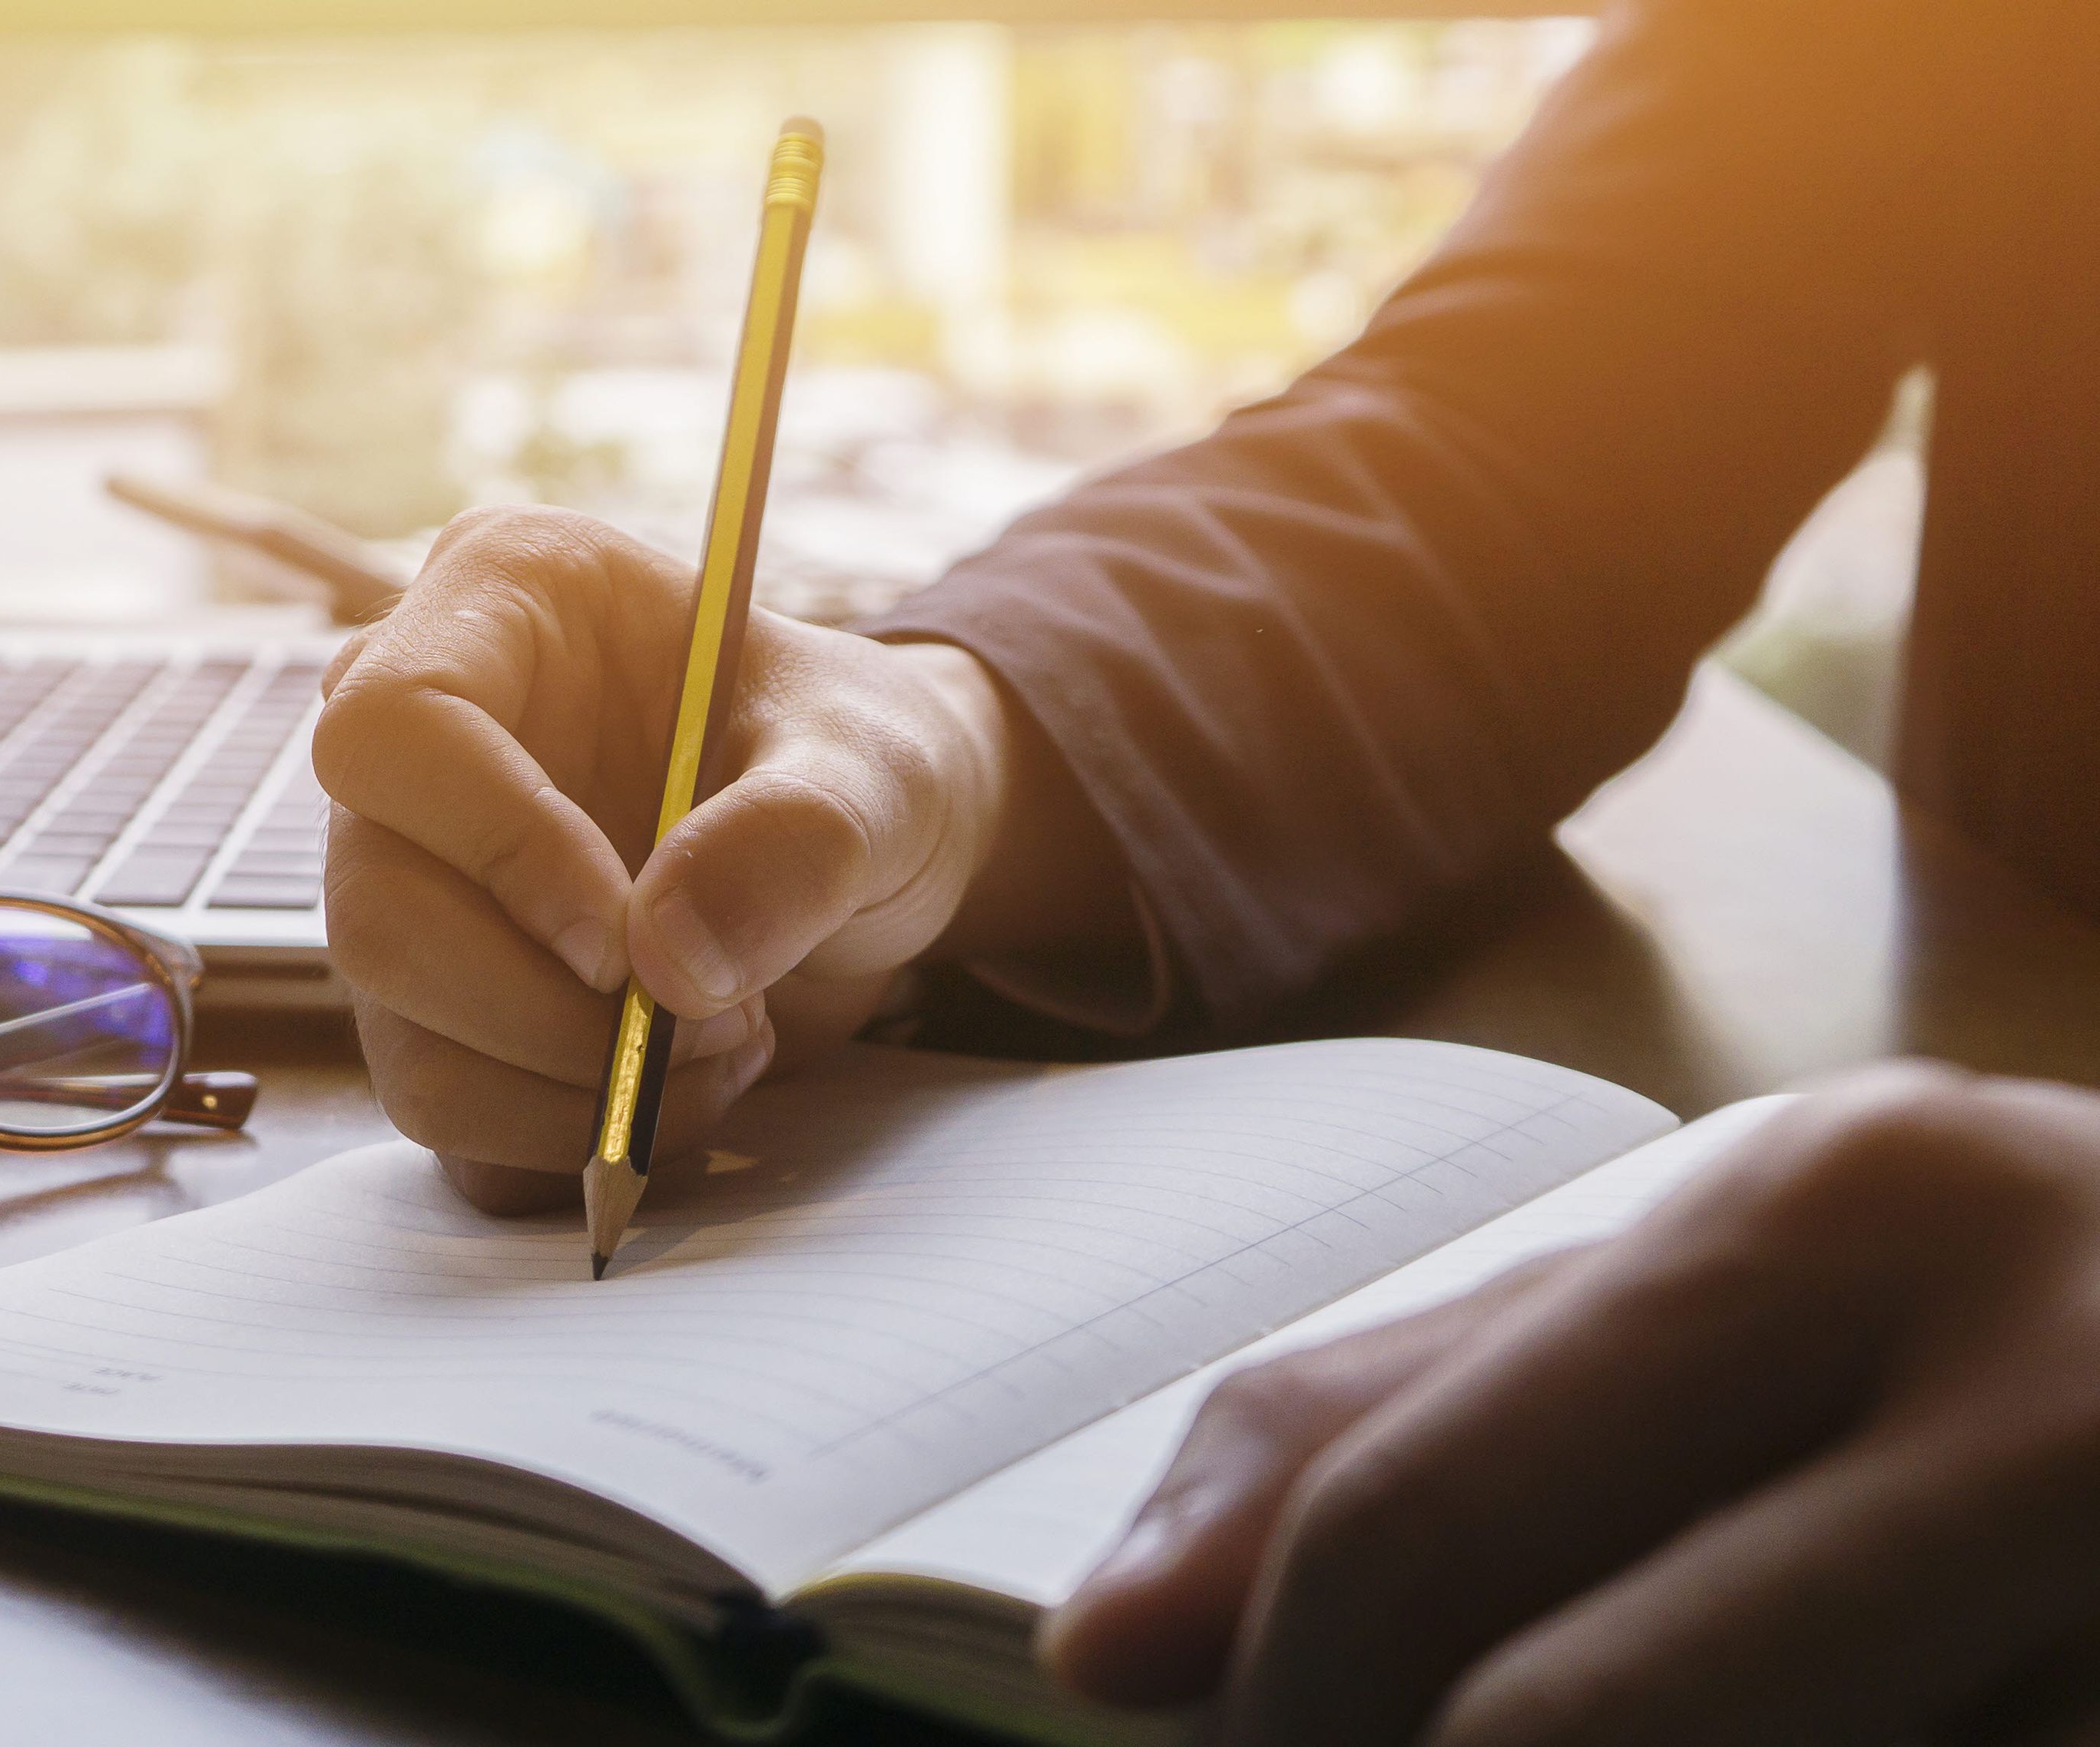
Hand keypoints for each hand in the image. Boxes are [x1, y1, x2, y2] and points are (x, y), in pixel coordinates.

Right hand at [313, 506, 1077, 1210]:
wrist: (868, 852)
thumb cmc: (856, 760)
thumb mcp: (879, 768)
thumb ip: (799, 835)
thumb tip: (668, 965)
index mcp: (497, 609)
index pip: (393, 726)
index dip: (495, 846)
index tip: (625, 938)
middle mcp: (419, 752)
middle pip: (376, 913)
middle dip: (549, 1013)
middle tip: (705, 1019)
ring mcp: (409, 885)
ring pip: (402, 1039)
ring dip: (572, 1095)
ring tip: (720, 1048)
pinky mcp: (436, 1006)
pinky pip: (445, 1116)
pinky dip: (565, 1143)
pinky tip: (673, 1090)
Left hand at [1043, 1062, 2099, 1745]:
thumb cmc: (2031, 1343)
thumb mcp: (1734, 1313)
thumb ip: (1416, 1427)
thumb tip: (1107, 1646)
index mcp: (1840, 1210)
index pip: (1399, 1531)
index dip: (1271, 1721)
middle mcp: (2044, 1380)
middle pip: (1539, 1732)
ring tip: (1635, 1725)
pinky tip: (1851, 1731)